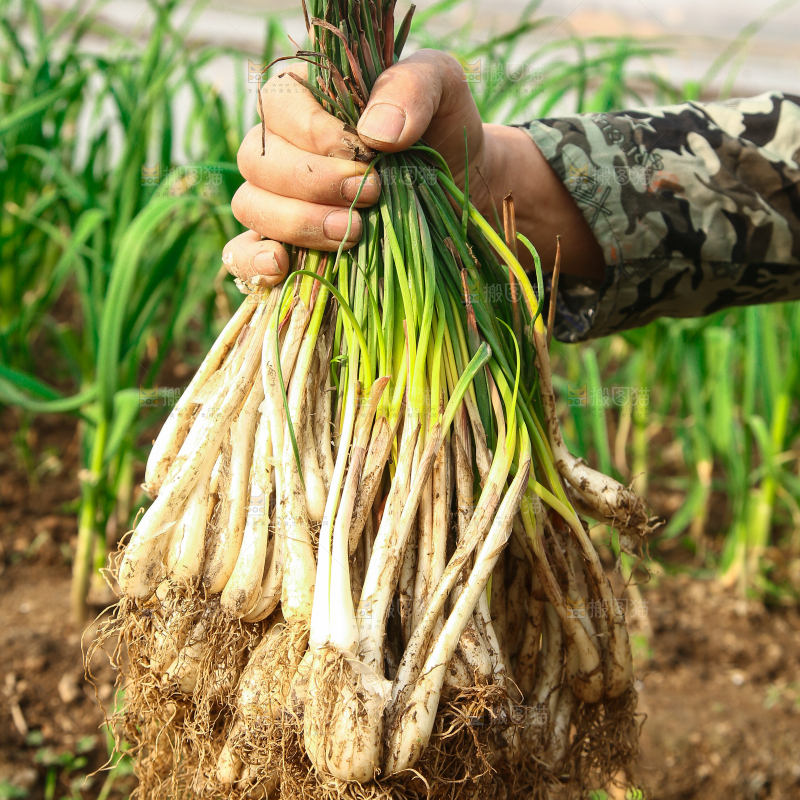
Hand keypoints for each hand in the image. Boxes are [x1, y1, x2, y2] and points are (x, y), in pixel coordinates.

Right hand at [223, 50, 603, 283]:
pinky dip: (252, 261)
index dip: (314, 132)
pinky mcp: (286, 245)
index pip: (278, 105)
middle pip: (257, 160)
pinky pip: (240, 253)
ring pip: (249, 205)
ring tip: (354, 233)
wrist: (464, 188)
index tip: (367, 154)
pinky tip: (282, 266)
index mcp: (308, 97)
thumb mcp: (443, 87)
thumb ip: (412, 87)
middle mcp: (282, 147)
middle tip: (371, 194)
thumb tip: (375, 131)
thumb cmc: (445, 131)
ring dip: (297, 222)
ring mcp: (278, 199)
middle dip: (313, 183)